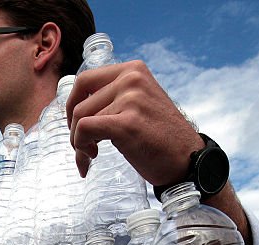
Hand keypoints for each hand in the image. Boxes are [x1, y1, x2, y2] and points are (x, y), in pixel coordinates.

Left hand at [66, 60, 203, 186]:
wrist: (186, 159)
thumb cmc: (159, 137)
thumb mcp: (137, 104)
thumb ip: (114, 97)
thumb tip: (75, 105)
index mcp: (133, 70)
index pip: (84, 80)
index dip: (72, 105)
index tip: (76, 124)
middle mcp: (132, 79)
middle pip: (79, 102)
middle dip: (72, 128)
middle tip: (81, 145)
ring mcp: (131, 99)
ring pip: (80, 119)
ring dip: (77, 143)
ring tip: (90, 155)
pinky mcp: (127, 123)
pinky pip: (84, 130)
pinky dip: (80, 149)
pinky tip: (91, 159)